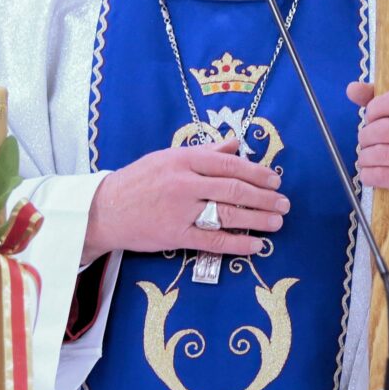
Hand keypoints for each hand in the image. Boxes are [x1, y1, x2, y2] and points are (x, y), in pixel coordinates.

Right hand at [83, 136, 288, 264]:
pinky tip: (255, 245)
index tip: (275, 179)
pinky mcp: (175, 236)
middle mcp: (184, 183)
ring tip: (277, 222)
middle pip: (234, 189)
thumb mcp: (168, 157)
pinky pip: (213, 240)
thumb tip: (236, 143)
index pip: (228, 163)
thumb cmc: (138, 181)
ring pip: (228, 214)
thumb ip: (205, 152)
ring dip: (258, 219)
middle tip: (284, 202)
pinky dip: (238, 243)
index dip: (257, 172)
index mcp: (183, 159)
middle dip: (264, 197)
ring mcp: (180, 211)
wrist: (105, 210)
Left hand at [348, 82, 388, 229]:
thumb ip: (381, 102)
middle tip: (366, 142)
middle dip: (365, 137)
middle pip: (383, 129)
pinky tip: (371, 174)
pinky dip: (368, 175)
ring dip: (364, 158)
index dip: (375, 107)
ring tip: (367, 159)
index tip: (371, 117)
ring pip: (379, 154)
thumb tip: (352, 88)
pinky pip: (382, 175)